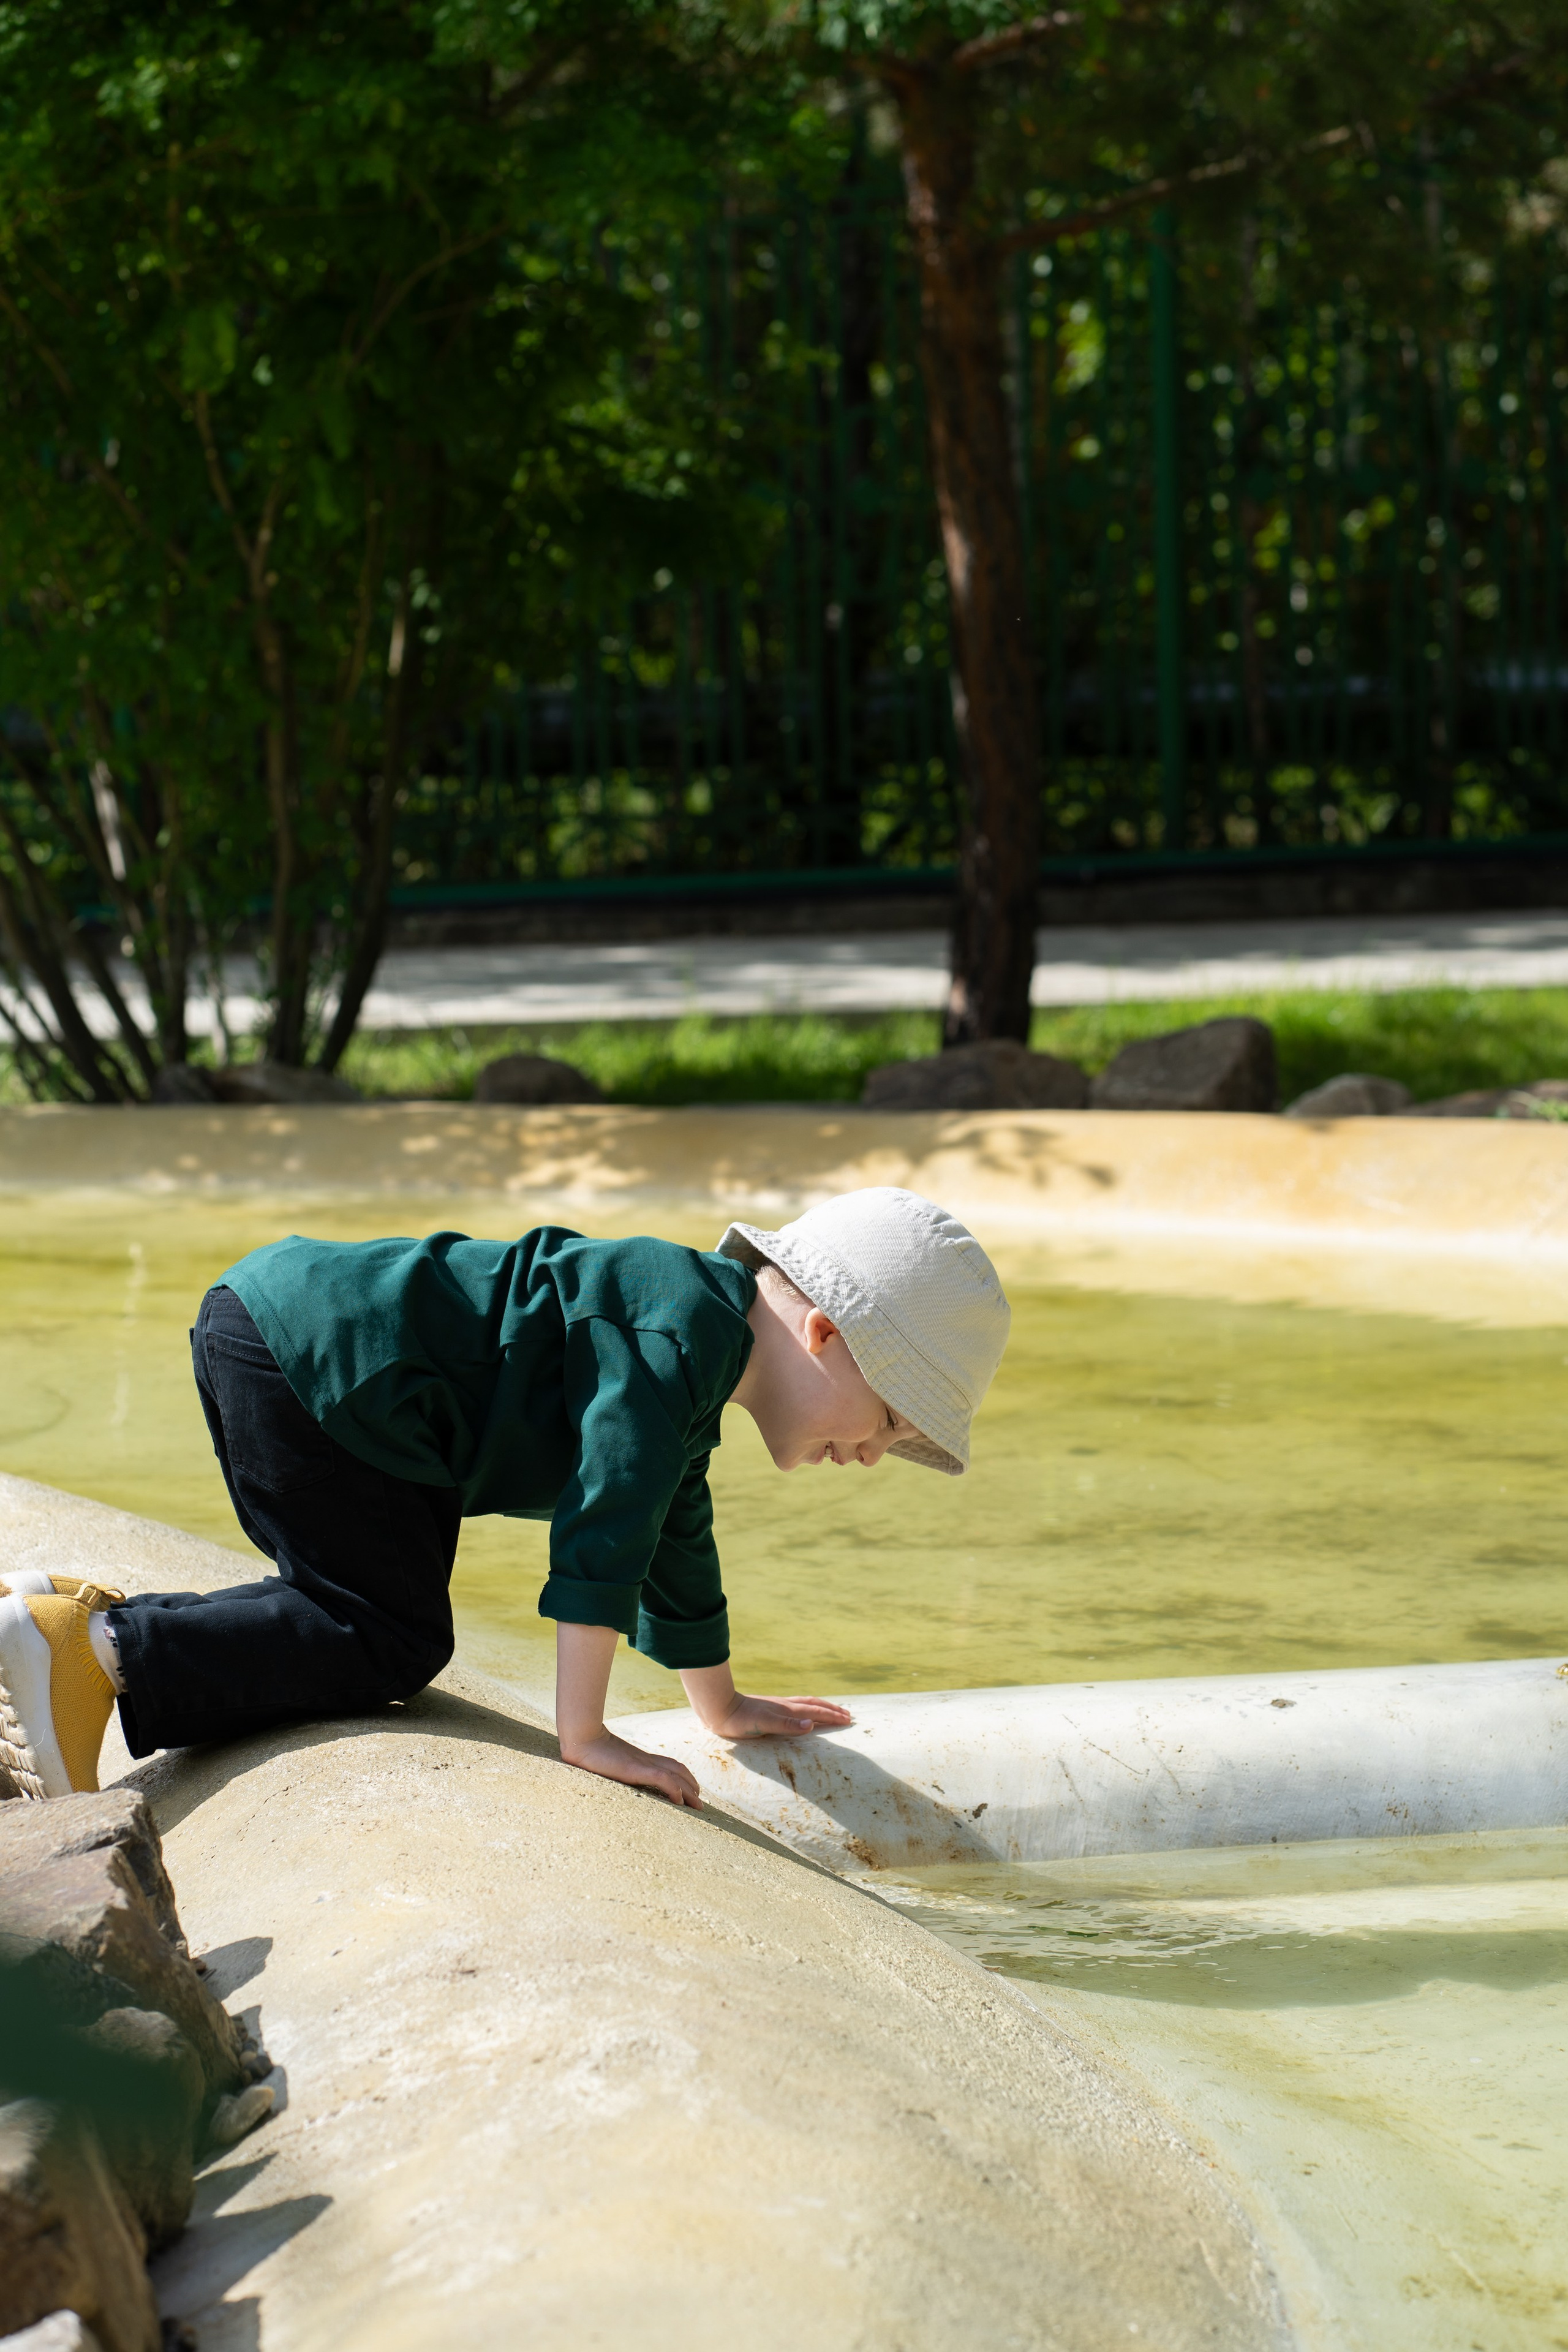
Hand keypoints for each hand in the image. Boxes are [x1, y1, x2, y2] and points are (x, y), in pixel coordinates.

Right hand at [559, 1725, 701, 1808]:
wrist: (582, 1740)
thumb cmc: (590, 1753)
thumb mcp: (610, 1764)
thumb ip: (620, 1770)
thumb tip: (620, 1778)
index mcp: (641, 1759)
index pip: (671, 1765)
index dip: (684, 1777)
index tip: (691, 1792)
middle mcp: (646, 1760)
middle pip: (678, 1770)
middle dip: (691, 1786)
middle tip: (699, 1803)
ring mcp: (642, 1764)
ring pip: (675, 1775)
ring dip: (688, 1790)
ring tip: (697, 1805)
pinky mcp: (636, 1769)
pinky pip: (662, 1778)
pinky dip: (674, 1788)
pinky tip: (679, 1800)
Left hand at [697, 1689, 854, 1741]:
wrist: (718, 1708)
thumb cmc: (739, 1720)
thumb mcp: (763, 1725)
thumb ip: (787, 1725)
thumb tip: (811, 1724)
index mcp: (787, 1710)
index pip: (815, 1711)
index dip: (832, 1716)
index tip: (848, 1719)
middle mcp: (784, 1706)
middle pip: (813, 1705)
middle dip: (831, 1710)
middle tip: (847, 1715)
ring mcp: (776, 1706)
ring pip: (804, 1704)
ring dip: (820, 1707)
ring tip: (830, 1710)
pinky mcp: (768, 1709)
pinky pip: (794, 1707)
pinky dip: (805, 1708)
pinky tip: (800, 1712)